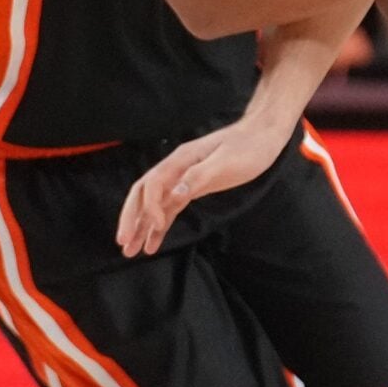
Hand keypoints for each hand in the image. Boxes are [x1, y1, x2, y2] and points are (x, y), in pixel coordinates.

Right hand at [116, 117, 287, 256]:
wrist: (264, 136)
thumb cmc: (248, 148)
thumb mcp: (226, 162)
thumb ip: (198, 177)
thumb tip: (174, 194)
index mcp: (181, 160)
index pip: (153, 184)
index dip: (150, 206)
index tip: (158, 225)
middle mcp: (176, 169)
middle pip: (143, 195)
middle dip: (131, 218)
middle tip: (123, 243)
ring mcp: (183, 178)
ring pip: (154, 205)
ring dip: (141, 226)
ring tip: (131, 250)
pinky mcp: (192, 187)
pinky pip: (169, 208)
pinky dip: (160, 226)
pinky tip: (153, 243)